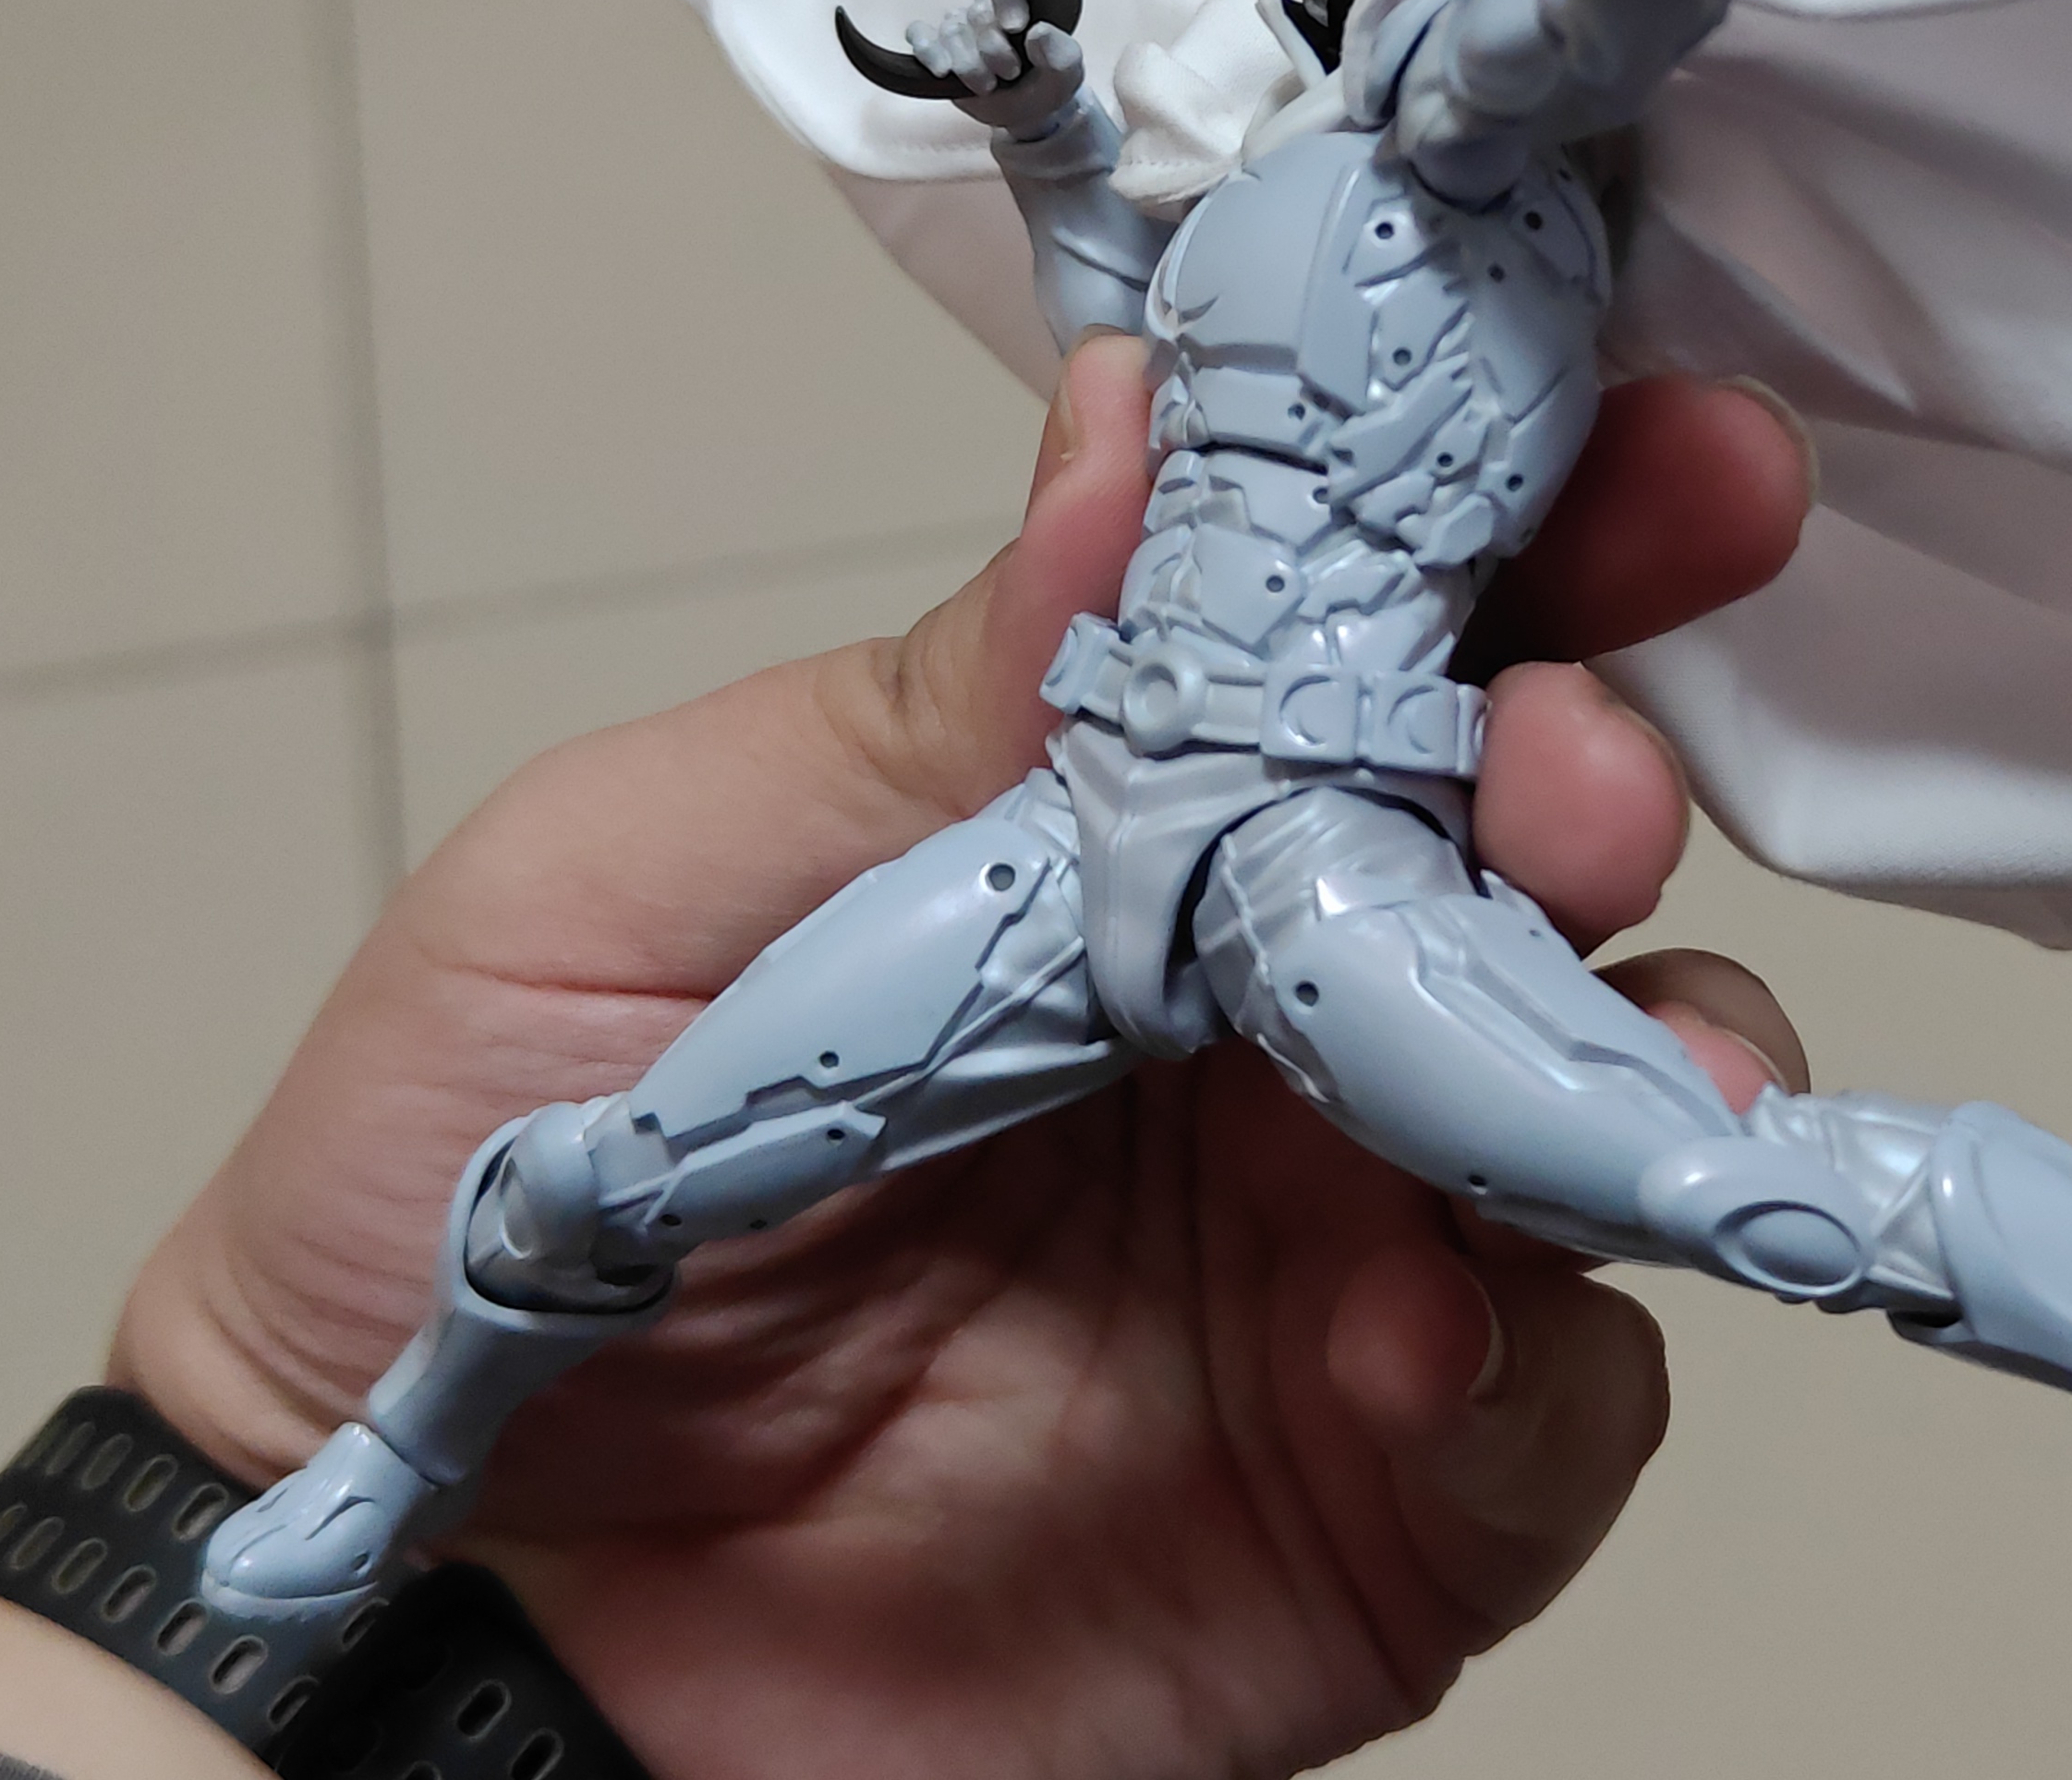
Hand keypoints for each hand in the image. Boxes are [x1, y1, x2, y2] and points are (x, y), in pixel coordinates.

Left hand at [109, 339, 1816, 1779]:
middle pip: (1526, 843)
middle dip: (1599, 769)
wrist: (420, 1637)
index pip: (1366, 632)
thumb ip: (915, 703)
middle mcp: (1265, 1010)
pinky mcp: (1388, 1491)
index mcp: (1114, 827)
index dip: (1534, 521)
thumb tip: (1129, 435)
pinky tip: (1416, 1337)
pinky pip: (1558, 1409)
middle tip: (1578, 777)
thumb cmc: (453, 1219)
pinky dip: (1540, 1358)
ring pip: (1601, 1097)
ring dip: (1652, 1044)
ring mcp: (1346, 1243)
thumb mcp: (617, 898)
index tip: (1652, 449)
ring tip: (1609, 1047)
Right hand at [907, 0, 1086, 136]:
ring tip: (988, 85)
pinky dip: (928, 51)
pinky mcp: (937, 46)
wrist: (1028, 114)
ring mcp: (959, 27)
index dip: (1007, 0)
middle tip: (1010, 73)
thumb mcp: (1066, 72)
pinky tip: (943, 70)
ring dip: (969, 65)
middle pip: (978, 15)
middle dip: (994, 51)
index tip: (1015, 27)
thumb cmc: (1048, 83)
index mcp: (1020, 4)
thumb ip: (1061, 51)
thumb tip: (1038, 32)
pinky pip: (919, 35)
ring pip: (951, 32)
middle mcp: (986, 11)